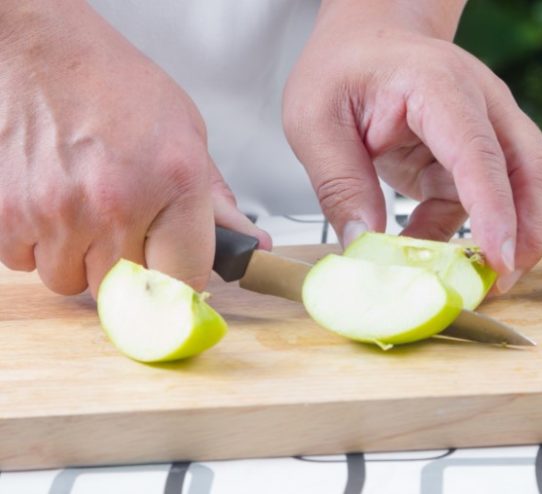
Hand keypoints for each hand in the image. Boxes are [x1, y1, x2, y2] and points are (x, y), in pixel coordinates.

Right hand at [0, 0, 269, 296]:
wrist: (44, 53)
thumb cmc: (116, 87)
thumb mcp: (188, 135)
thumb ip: (215, 201)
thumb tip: (252, 243)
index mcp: (174, 182)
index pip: (185, 278)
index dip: (179, 283)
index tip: (173, 278)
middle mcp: (117, 203)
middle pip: (126, 288)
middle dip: (129, 266)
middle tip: (125, 227)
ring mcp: (58, 212)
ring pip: (72, 282)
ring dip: (81, 260)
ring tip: (86, 213)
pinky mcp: (9, 214)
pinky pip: (26, 264)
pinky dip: (38, 246)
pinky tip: (52, 208)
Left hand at [283, 0, 541, 292]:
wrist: (368, 35)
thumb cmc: (342, 66)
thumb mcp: (315, 121)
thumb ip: (340, 184)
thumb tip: (364, 247)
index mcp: (438, 86)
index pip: (479, 150)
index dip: (493, 208)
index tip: (498, 258)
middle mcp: (479, 105)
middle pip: (533, 169)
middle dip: (529, 232)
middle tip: (501, 283)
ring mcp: (486, 129)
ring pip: (525, 188)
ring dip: (510, 239)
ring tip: (475, 282)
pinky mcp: (475, 156)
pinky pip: (482, 203)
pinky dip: (466, 235)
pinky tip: (433, 252)